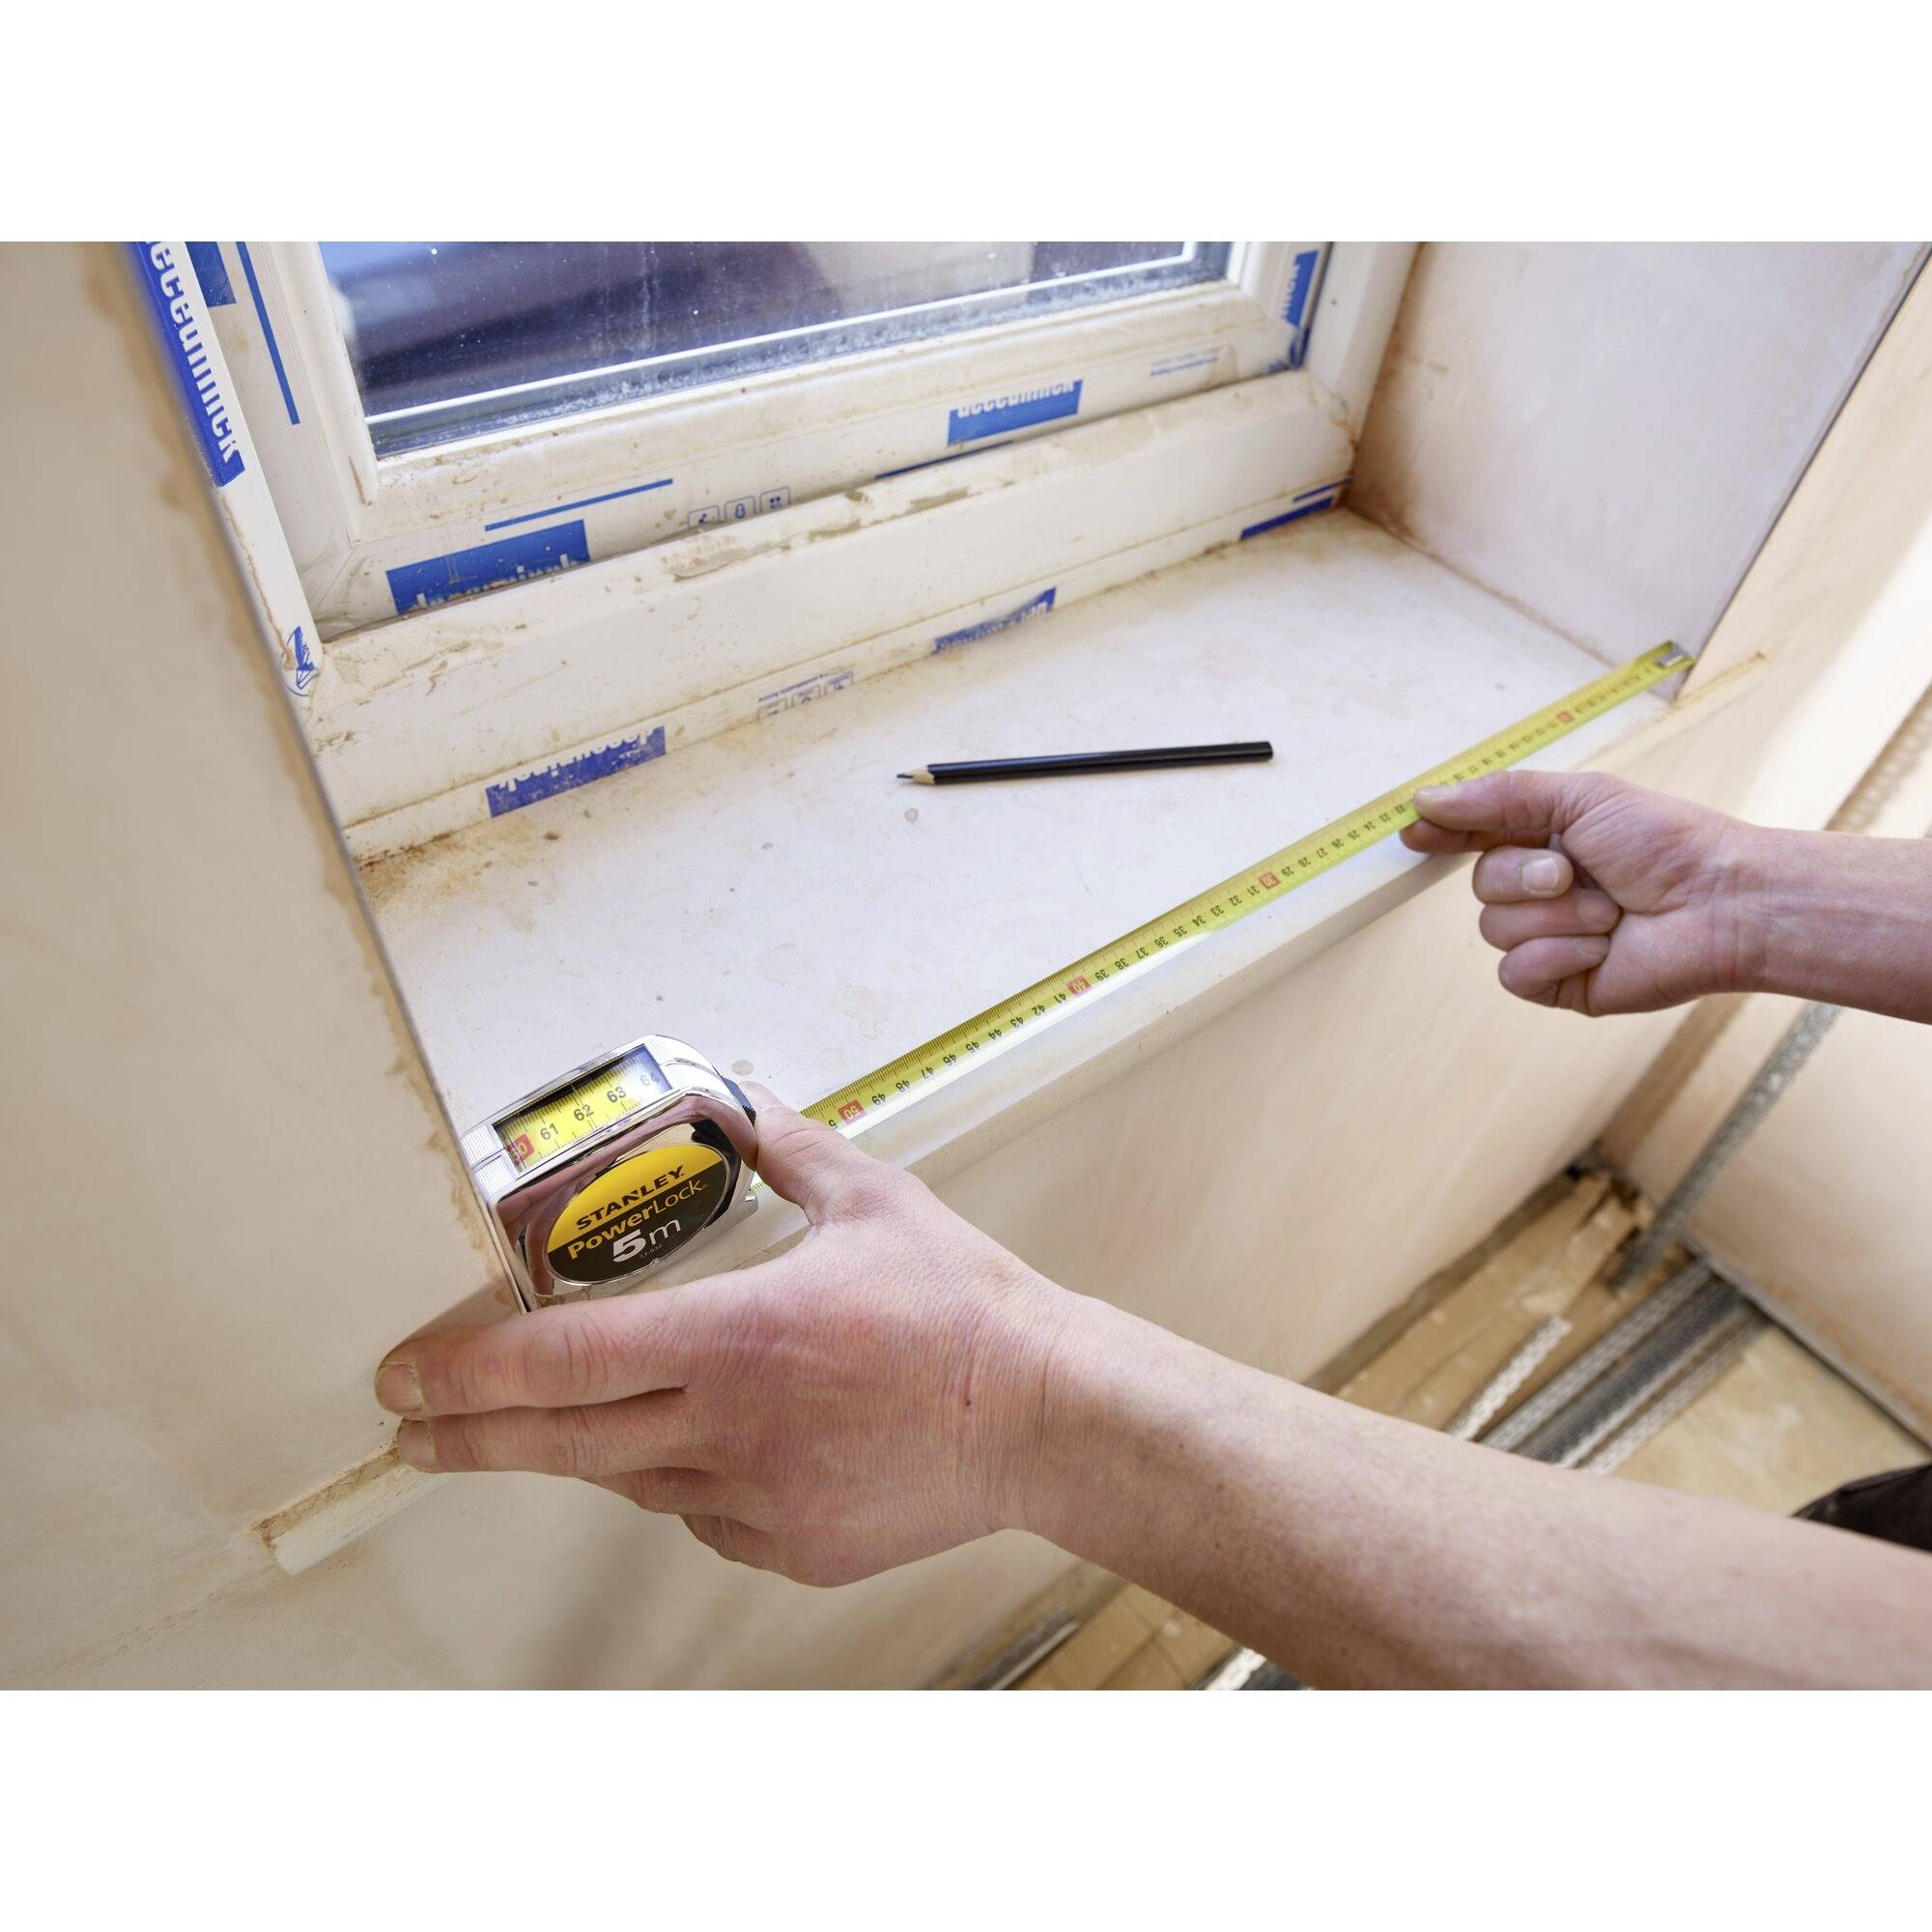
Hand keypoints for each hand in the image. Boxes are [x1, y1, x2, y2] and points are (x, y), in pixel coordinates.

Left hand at [374, 1088, 1070, 1585]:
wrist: (1045, 1418)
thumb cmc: (964, 1310)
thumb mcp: (871, 1199)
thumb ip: (786, 1146)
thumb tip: (735, 1100)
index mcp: (735, 1337)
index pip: (562, 1361)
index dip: (467, 1371)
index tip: (406, 1378)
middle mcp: (729, 1428)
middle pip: (561, 1441)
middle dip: (469, 1437)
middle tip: (411, 1431)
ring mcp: (757, 1498)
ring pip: (631, 1479)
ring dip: (584, 1448)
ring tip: (554, 1423)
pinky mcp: (791, 1546)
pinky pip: (703, 1514)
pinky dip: (683, 1479)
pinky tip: (706, 1446)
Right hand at [1399, 770, 1762, 1013]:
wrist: (1721, 904)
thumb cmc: (1667, 843)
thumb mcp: (1581, 798)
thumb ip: (1499, 798)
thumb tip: (1425, 799)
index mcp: (1547, 840)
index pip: (1475, 836)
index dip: (1444, 834)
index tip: (1416, 833)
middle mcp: (1543, 891)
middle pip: (1479, 885)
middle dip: (1524, 878)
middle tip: (1572, 874)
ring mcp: (1549, 939)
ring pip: (1494, 930)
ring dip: (1554, 917)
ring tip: (1608, 913)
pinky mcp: (1560, 983)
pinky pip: (1514, 972)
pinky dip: (1555, 955)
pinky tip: (1599, 949)